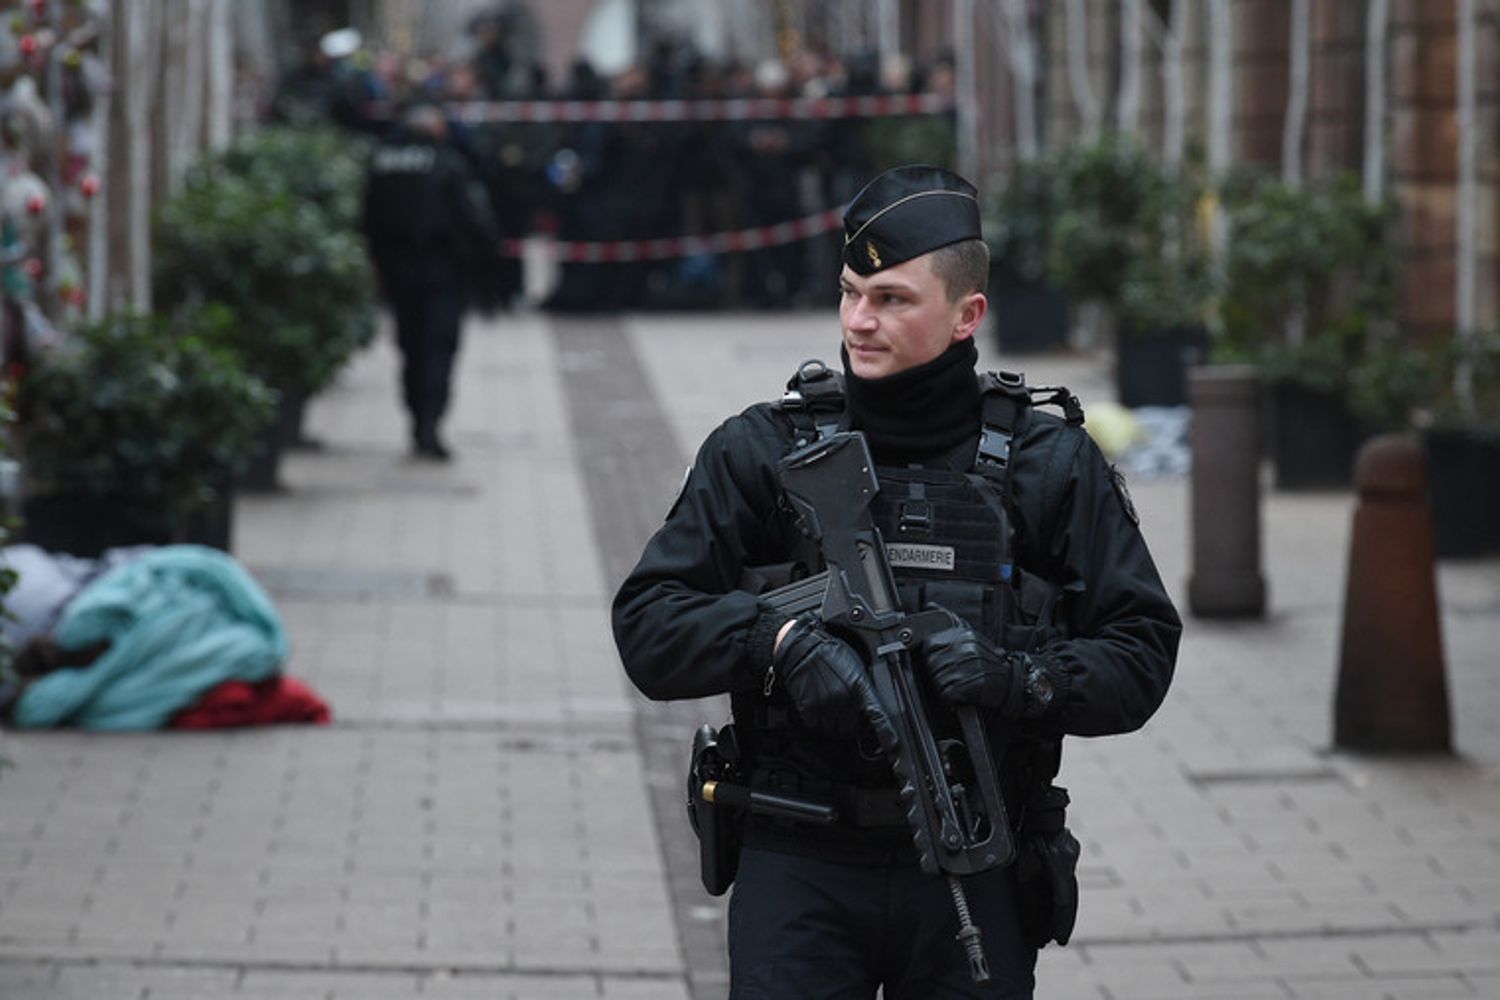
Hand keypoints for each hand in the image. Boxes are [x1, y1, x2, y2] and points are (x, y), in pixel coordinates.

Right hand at [774, 618, 894, 743]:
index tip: (892, 745)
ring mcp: (826, 705)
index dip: (886, 733)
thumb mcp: (856, 668)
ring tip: (829, 706)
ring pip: (834, 731)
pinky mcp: (809, 709)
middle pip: (851, 729)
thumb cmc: (830, 655)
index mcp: (859, 686)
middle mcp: (844, 698)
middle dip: (849, 724)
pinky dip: (818, 720)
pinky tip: (818, 705)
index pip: (877, 715)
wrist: (803, 649)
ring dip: (833, 724)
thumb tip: (869, 711)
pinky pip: (817, 726)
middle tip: (843, 710)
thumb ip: (864, 690)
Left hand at [921, 623, 1024, 716]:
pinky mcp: (971, 685)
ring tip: (959, 684)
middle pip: (931, 663)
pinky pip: (947, 694)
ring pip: (937, 680)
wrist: (1012, 683)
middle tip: (953, 675)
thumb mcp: (972, 638)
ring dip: (944, 686)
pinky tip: (961, 694)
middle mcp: (967, 648)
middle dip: (937, 672)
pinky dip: (951, 698)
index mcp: (965, 636)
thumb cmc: (990, 663)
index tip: (941, 661)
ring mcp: (969, 666)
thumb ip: (951, 622)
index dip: (931, 655)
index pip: (930, 643)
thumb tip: (931, 606)